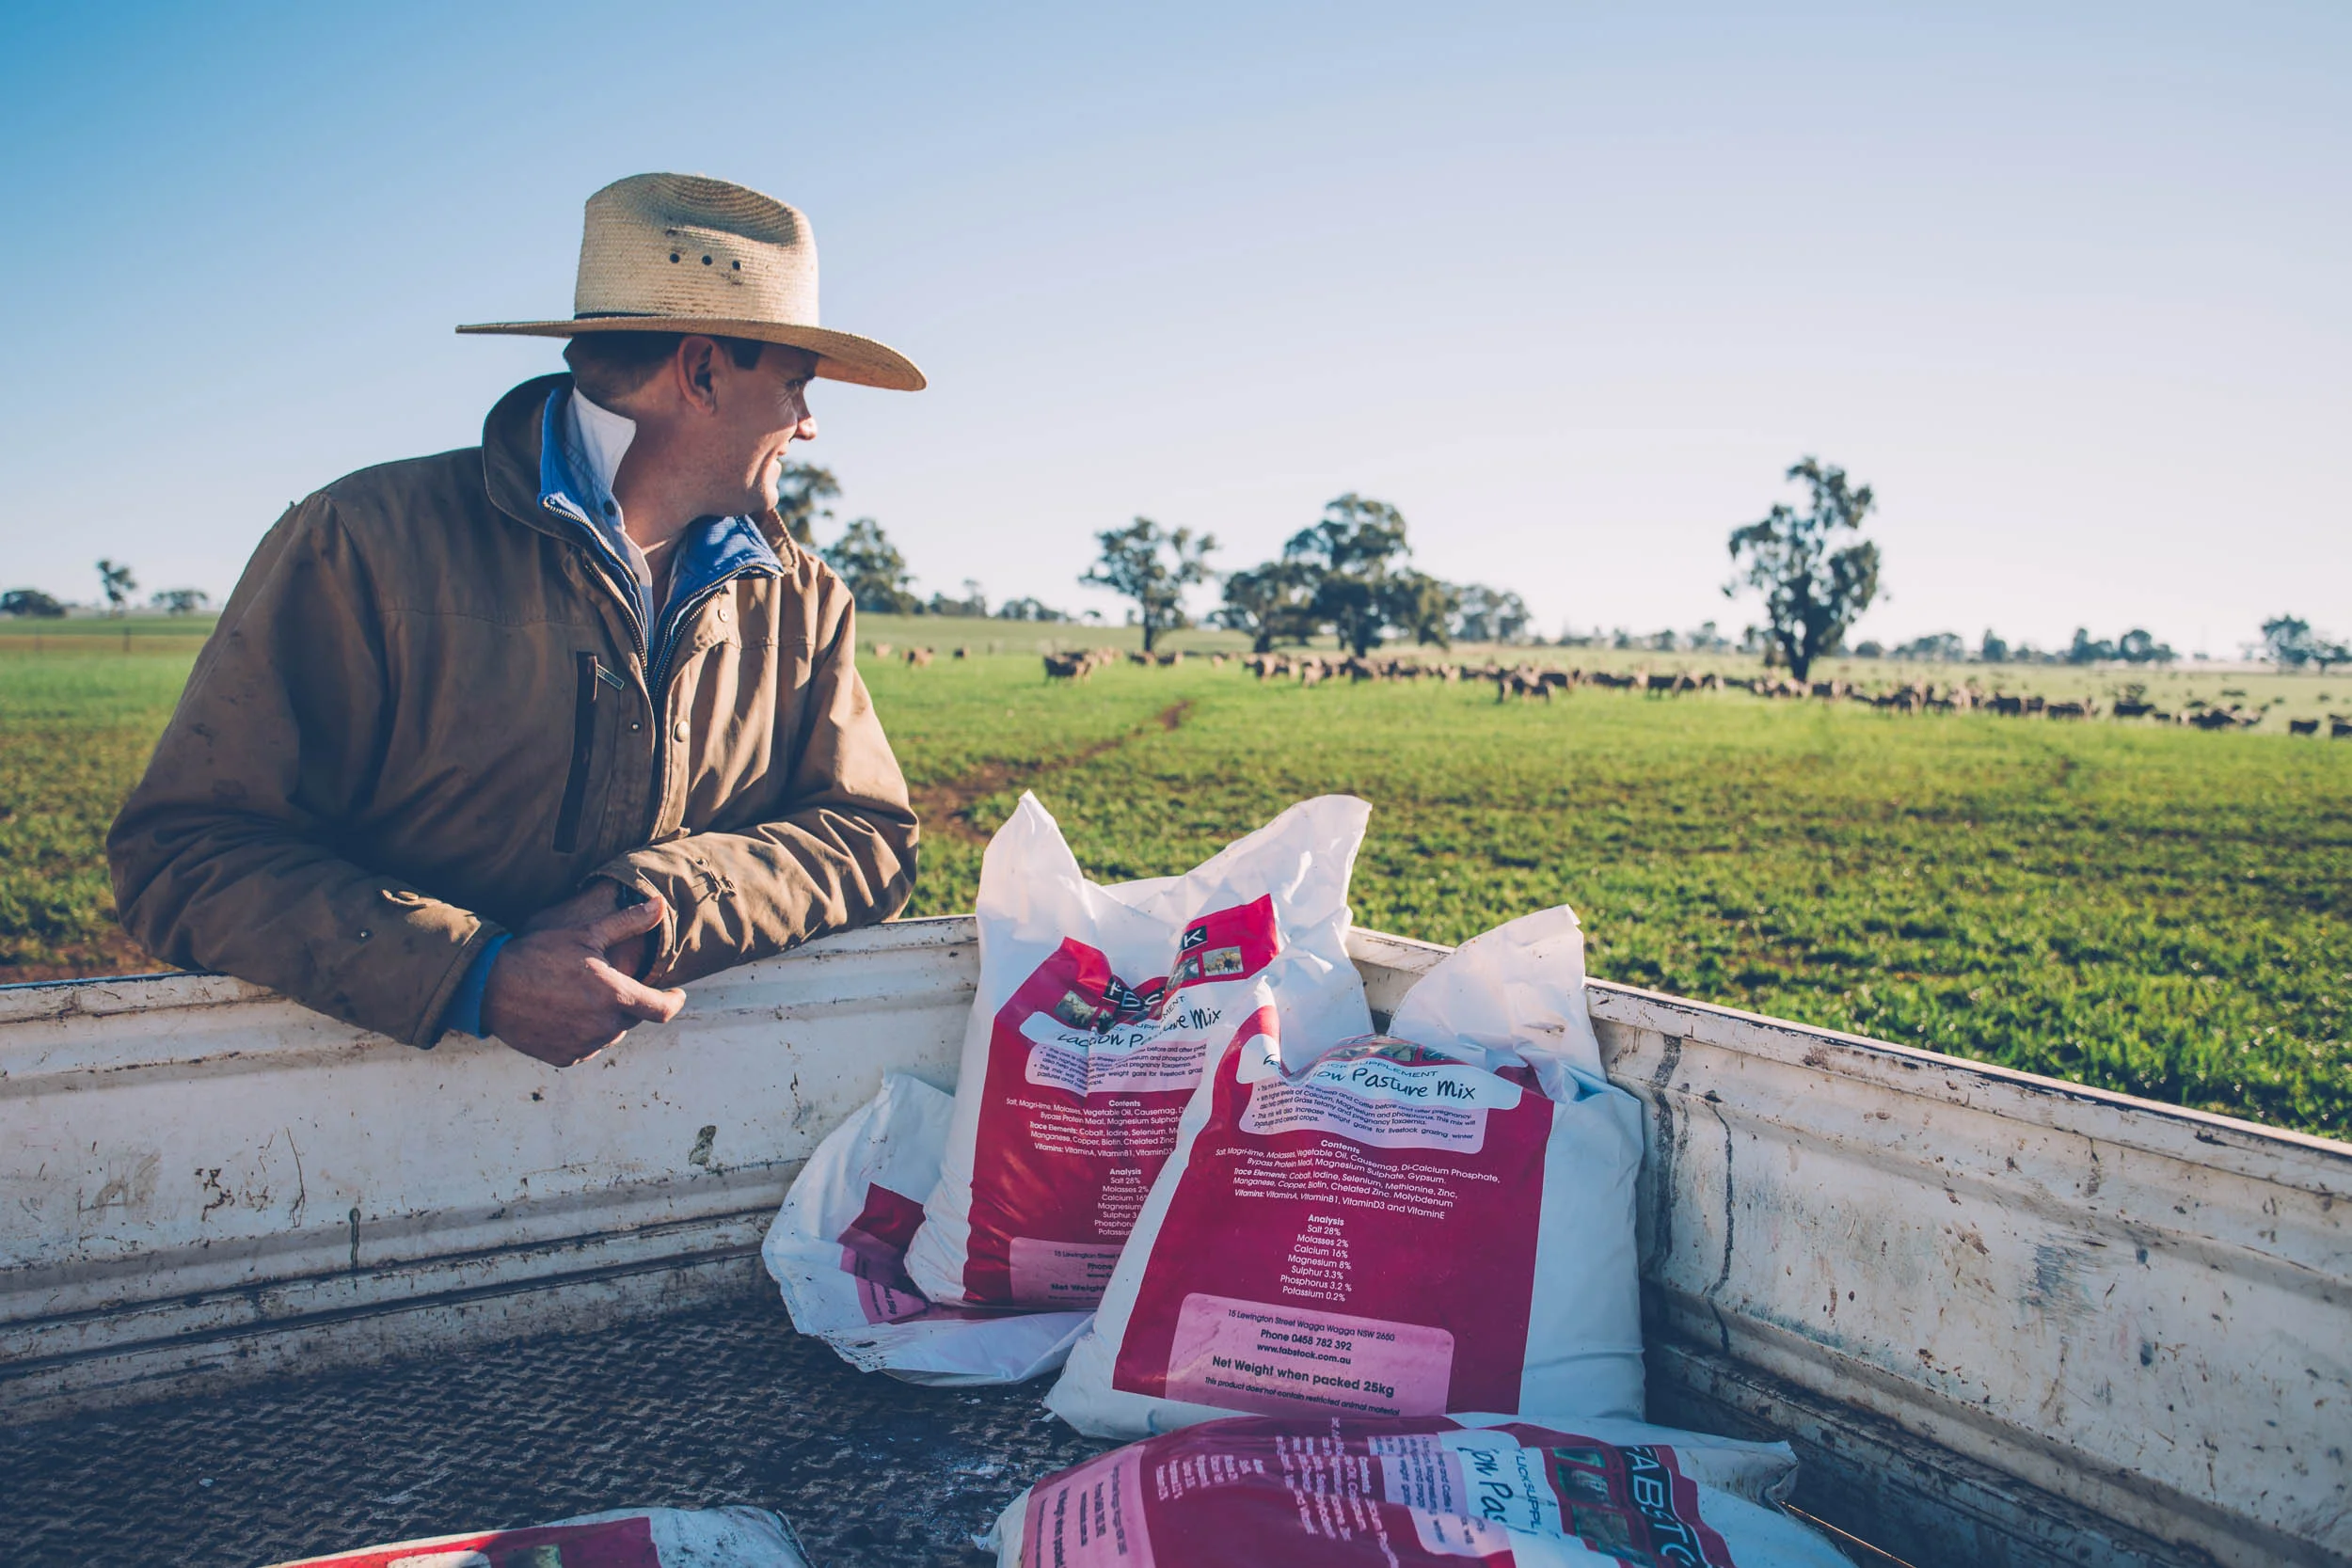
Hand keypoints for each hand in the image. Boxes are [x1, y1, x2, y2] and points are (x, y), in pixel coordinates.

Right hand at [484, 894, 685, 1066]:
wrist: (490, 987)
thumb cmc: (539, 955)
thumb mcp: (585, 933)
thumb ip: (628, 923)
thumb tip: (660, 905)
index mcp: (615, 996)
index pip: (661, 1010)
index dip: (673, 1002)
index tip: (675, 995)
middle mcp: (603, 1026)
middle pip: (633, 1018)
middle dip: (628, 1002)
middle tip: (606, 983)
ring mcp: (583, 1045)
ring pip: (610, 1033)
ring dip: (605, 1018)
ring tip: (579, 996)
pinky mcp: (564, 1057)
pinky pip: (587, 1047)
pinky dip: (584, 1033)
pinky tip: (565, 1013)